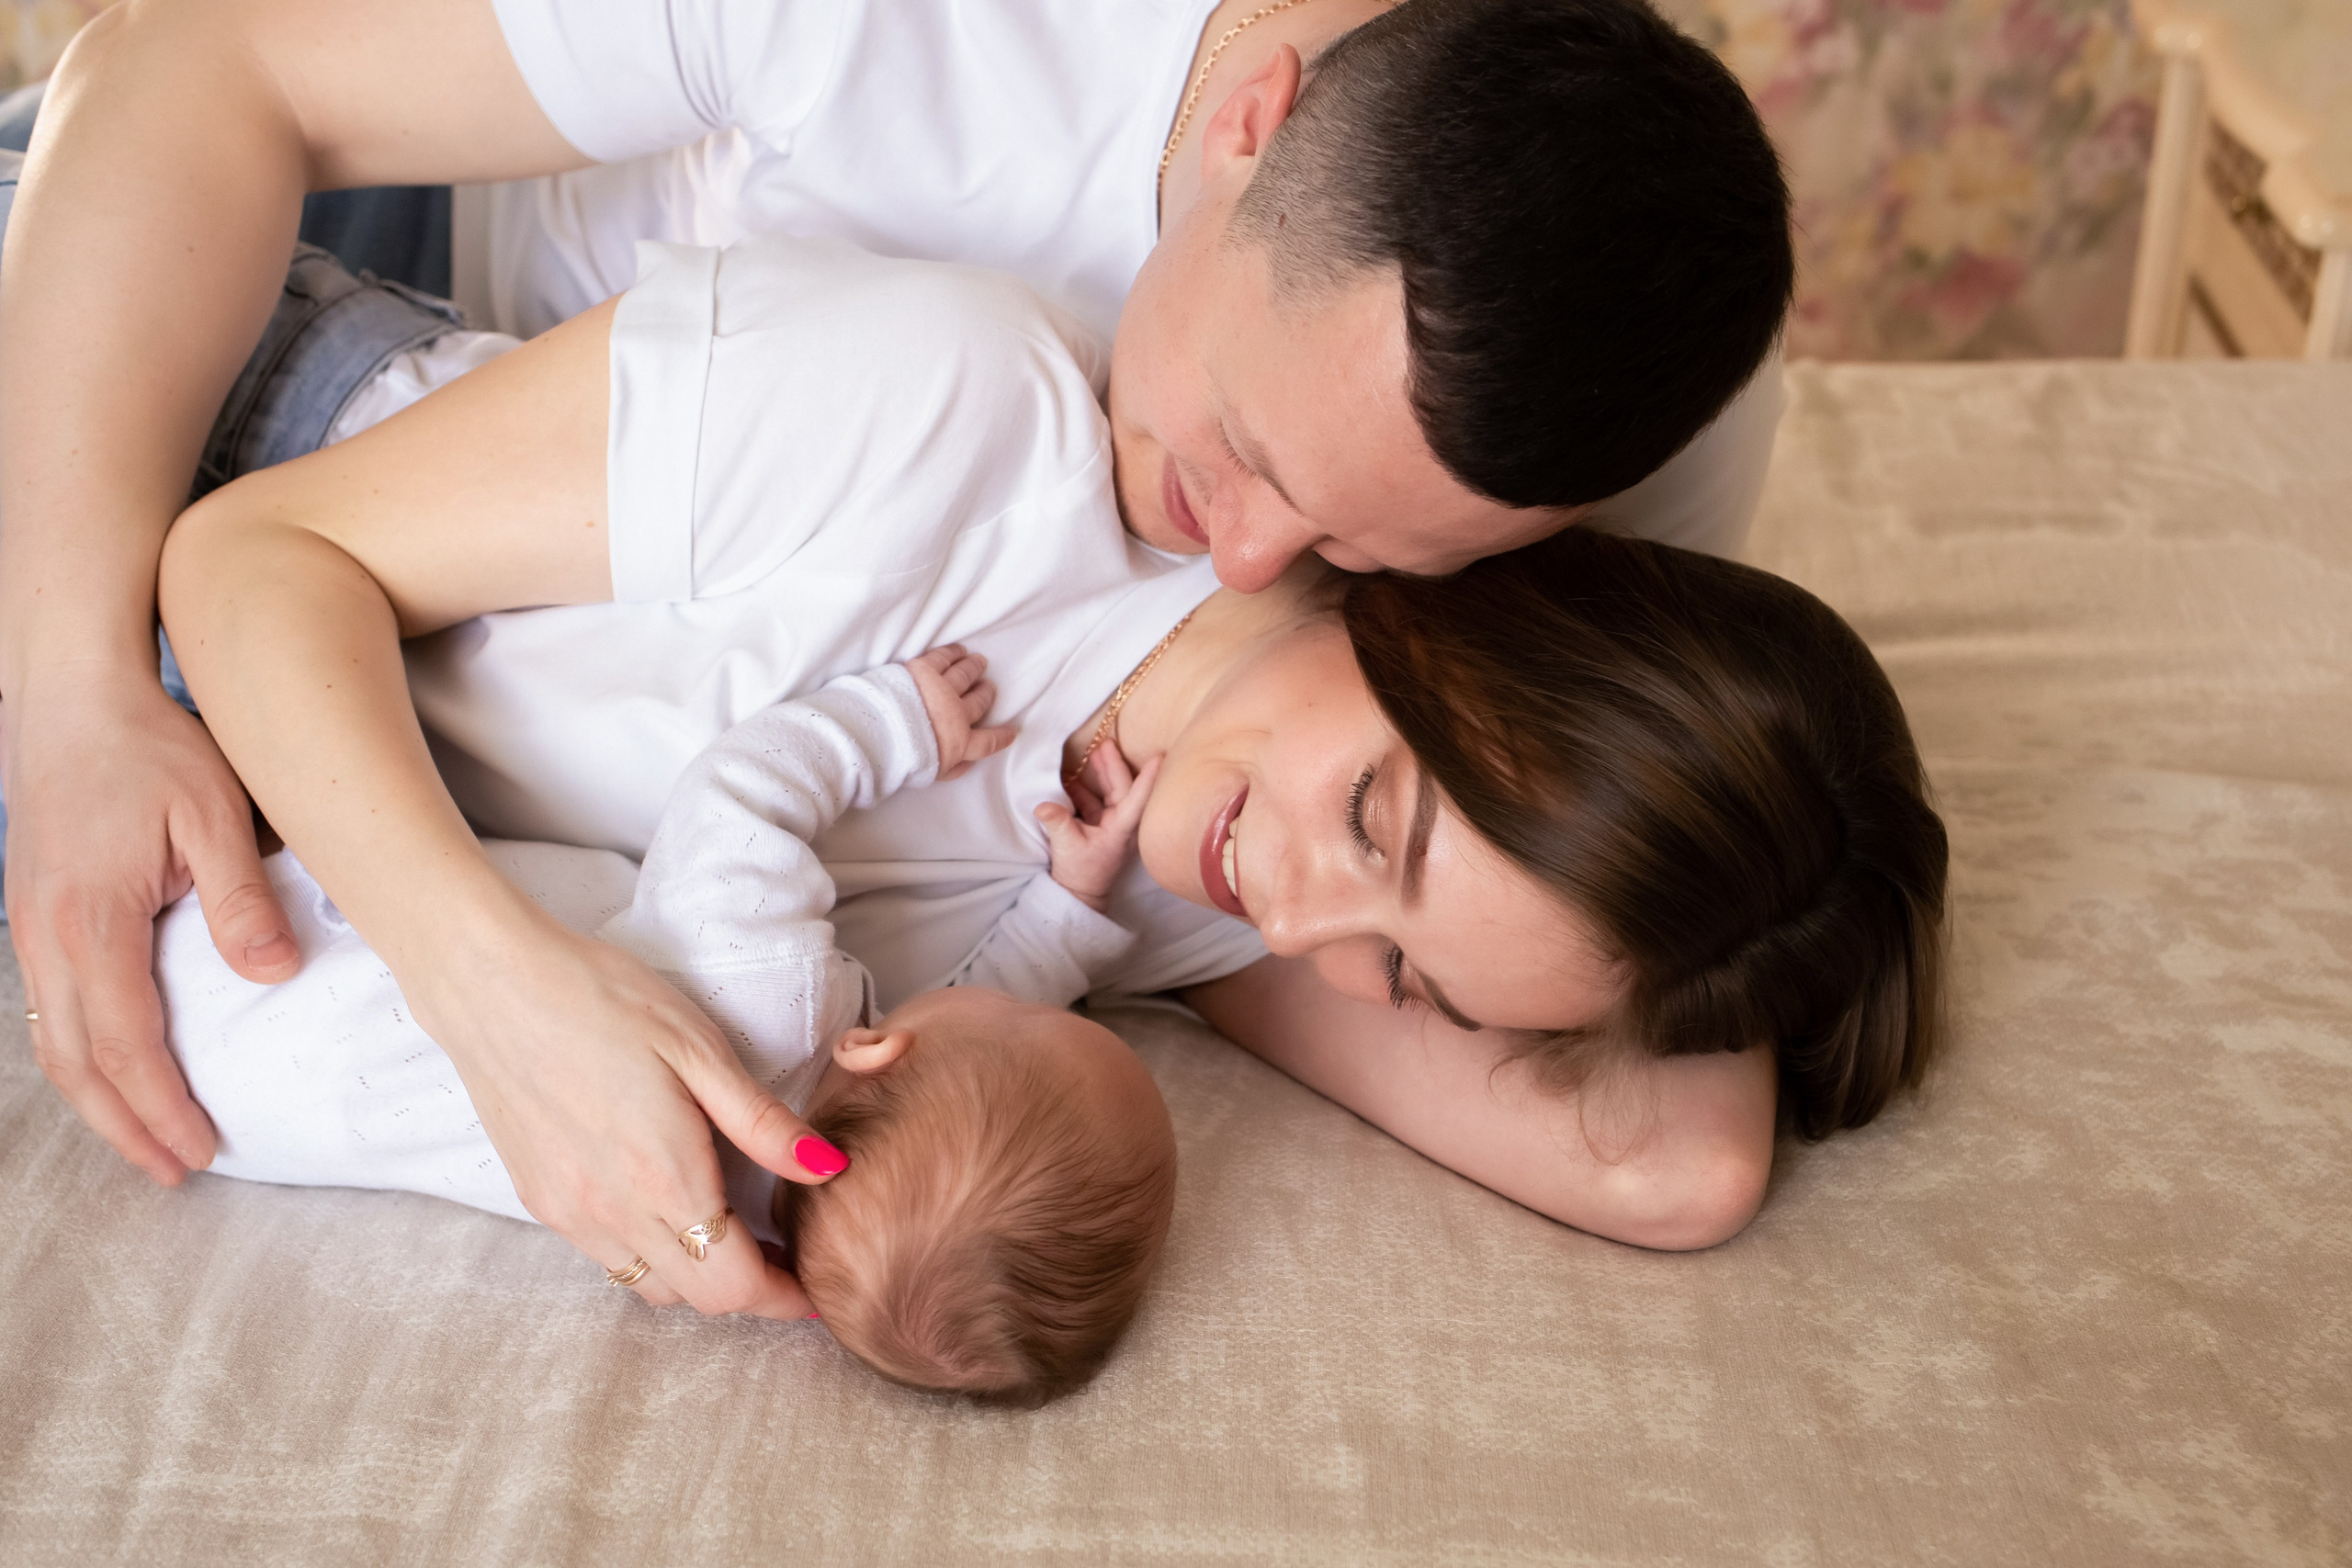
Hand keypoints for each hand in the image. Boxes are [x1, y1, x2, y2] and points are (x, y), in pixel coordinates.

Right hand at [3, 673, 299, 1184]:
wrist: (73, 692)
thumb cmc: (151, 746)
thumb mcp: (216, 814)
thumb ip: (241, 898)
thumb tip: (275, 974)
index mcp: (91, 921)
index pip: (126, 1044)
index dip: (162, 1107)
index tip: (203, 1149)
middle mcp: (46, 935)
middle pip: (78, 1063)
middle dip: (127, 1126)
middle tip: (178, 1171)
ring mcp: (29, 926)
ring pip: (54, 1042)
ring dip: (99, 1101)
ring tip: (147, 1142)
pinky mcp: (33, 914)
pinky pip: (49, 1008)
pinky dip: (81, 1055)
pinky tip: (115, 1071)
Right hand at [409, 909, 849, 1320]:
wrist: (493, 984)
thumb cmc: (605, 1001)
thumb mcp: (700, 1050)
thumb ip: (763, 1124)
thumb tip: (828, 1169)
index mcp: (664, 1179)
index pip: (735, 1286)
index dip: (781, 1296)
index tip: (811, 1283)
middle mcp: (613, 1214)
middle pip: (697, 1299)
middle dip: (748, 1291)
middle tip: (782, 1257)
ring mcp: (569, 1214)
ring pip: (649, 1286)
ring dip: (697, 1275)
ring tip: (729, 1230)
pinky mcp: (537, 1200)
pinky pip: (606, 1257)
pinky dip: (648, 1254)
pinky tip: (664, 1206)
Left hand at [905, 644, 1015, 780]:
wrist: (882, 735)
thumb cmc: (903, 760)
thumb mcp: (932, 774)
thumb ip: (953, 769)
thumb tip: (966, 764)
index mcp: (960, 742)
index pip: (987, 741)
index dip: (1001, 737)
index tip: (1012, 732)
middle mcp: (957, 714)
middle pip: (978, 701)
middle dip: (986, 693)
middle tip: (990, 686)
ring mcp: (942, 689)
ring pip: (965, 675)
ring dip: (974, 668)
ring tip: (980, 662)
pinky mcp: (924, 669)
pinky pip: (944, 658)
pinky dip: (954, 653)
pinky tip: (959, 650)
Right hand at [1036, 742, 1160, 911]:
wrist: (1079, 894)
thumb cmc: (1080, 873)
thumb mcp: (1066, 846)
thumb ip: (1057, 822)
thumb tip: (1043, 805)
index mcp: (1120, 828)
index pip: (1137, 799)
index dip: (1148, 778)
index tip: (1159, 757)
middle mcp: (1121, 824)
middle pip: (1122, 788)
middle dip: (1114, 765)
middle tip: (1106, 742)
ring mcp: (1112, 824)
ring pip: (1110, 792)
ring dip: (1102, 773)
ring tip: (1094, 752)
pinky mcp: (1101, 826)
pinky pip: (1096, 801)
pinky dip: (1085, 789)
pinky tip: (1071, 777)